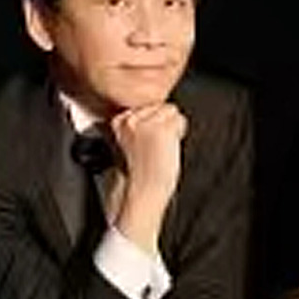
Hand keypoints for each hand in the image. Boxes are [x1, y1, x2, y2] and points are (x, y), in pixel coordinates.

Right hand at [111, 103, 186, 253]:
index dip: (153, 123)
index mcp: (119, 121)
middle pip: (159, 105)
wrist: (143, 192)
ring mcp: (145, 123)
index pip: (147, 105)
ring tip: (160, 148)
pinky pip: (180, 120)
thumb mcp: (131, 142)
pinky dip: (179, 133)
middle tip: (154, 148)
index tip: (146, 143)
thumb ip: (140, 124)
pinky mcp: (161, 129)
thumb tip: (158, 109)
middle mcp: (130, 119)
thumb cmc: (140, 174)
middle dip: (163, 123)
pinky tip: (167, 149)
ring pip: (170, 110)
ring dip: (171, 128)